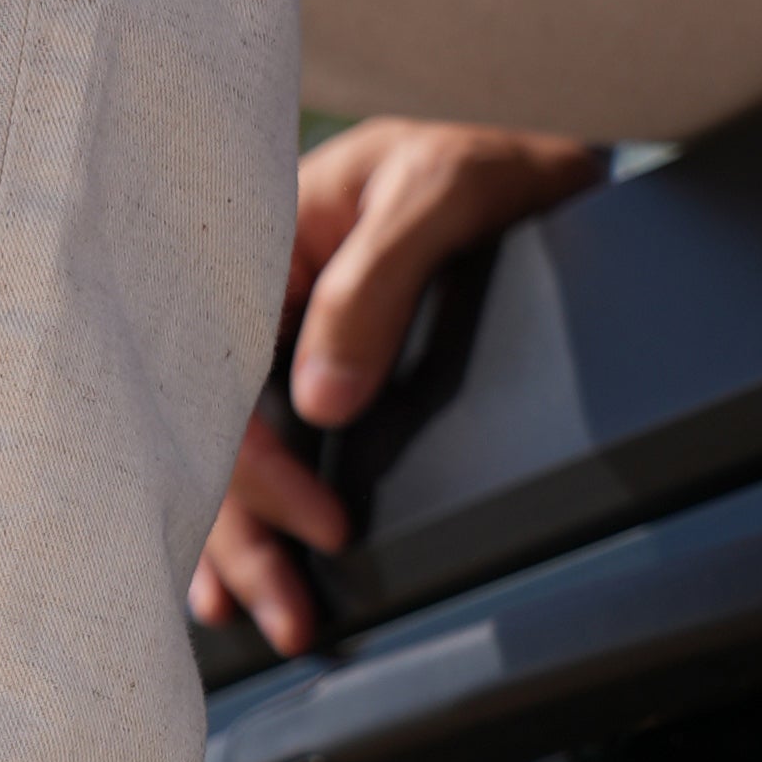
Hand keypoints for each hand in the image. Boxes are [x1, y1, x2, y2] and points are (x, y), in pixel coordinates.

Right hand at [191, 119, 603, 657]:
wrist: (550, 139)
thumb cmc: (495, 143)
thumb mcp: (441, 192)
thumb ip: (373, 286)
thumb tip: (322, 402)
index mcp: (258, 244)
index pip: (217, 376)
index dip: (256, 465)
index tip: (323, 525)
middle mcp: (255, 299)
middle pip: (212, 435)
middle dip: (241, 534)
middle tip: (289, 613)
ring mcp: (280, 335)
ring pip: (232, 455)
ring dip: (241, 546)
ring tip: (271, 622)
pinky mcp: (313, 361)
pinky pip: (262, 444)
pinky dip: (251, 518)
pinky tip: (232, 581)